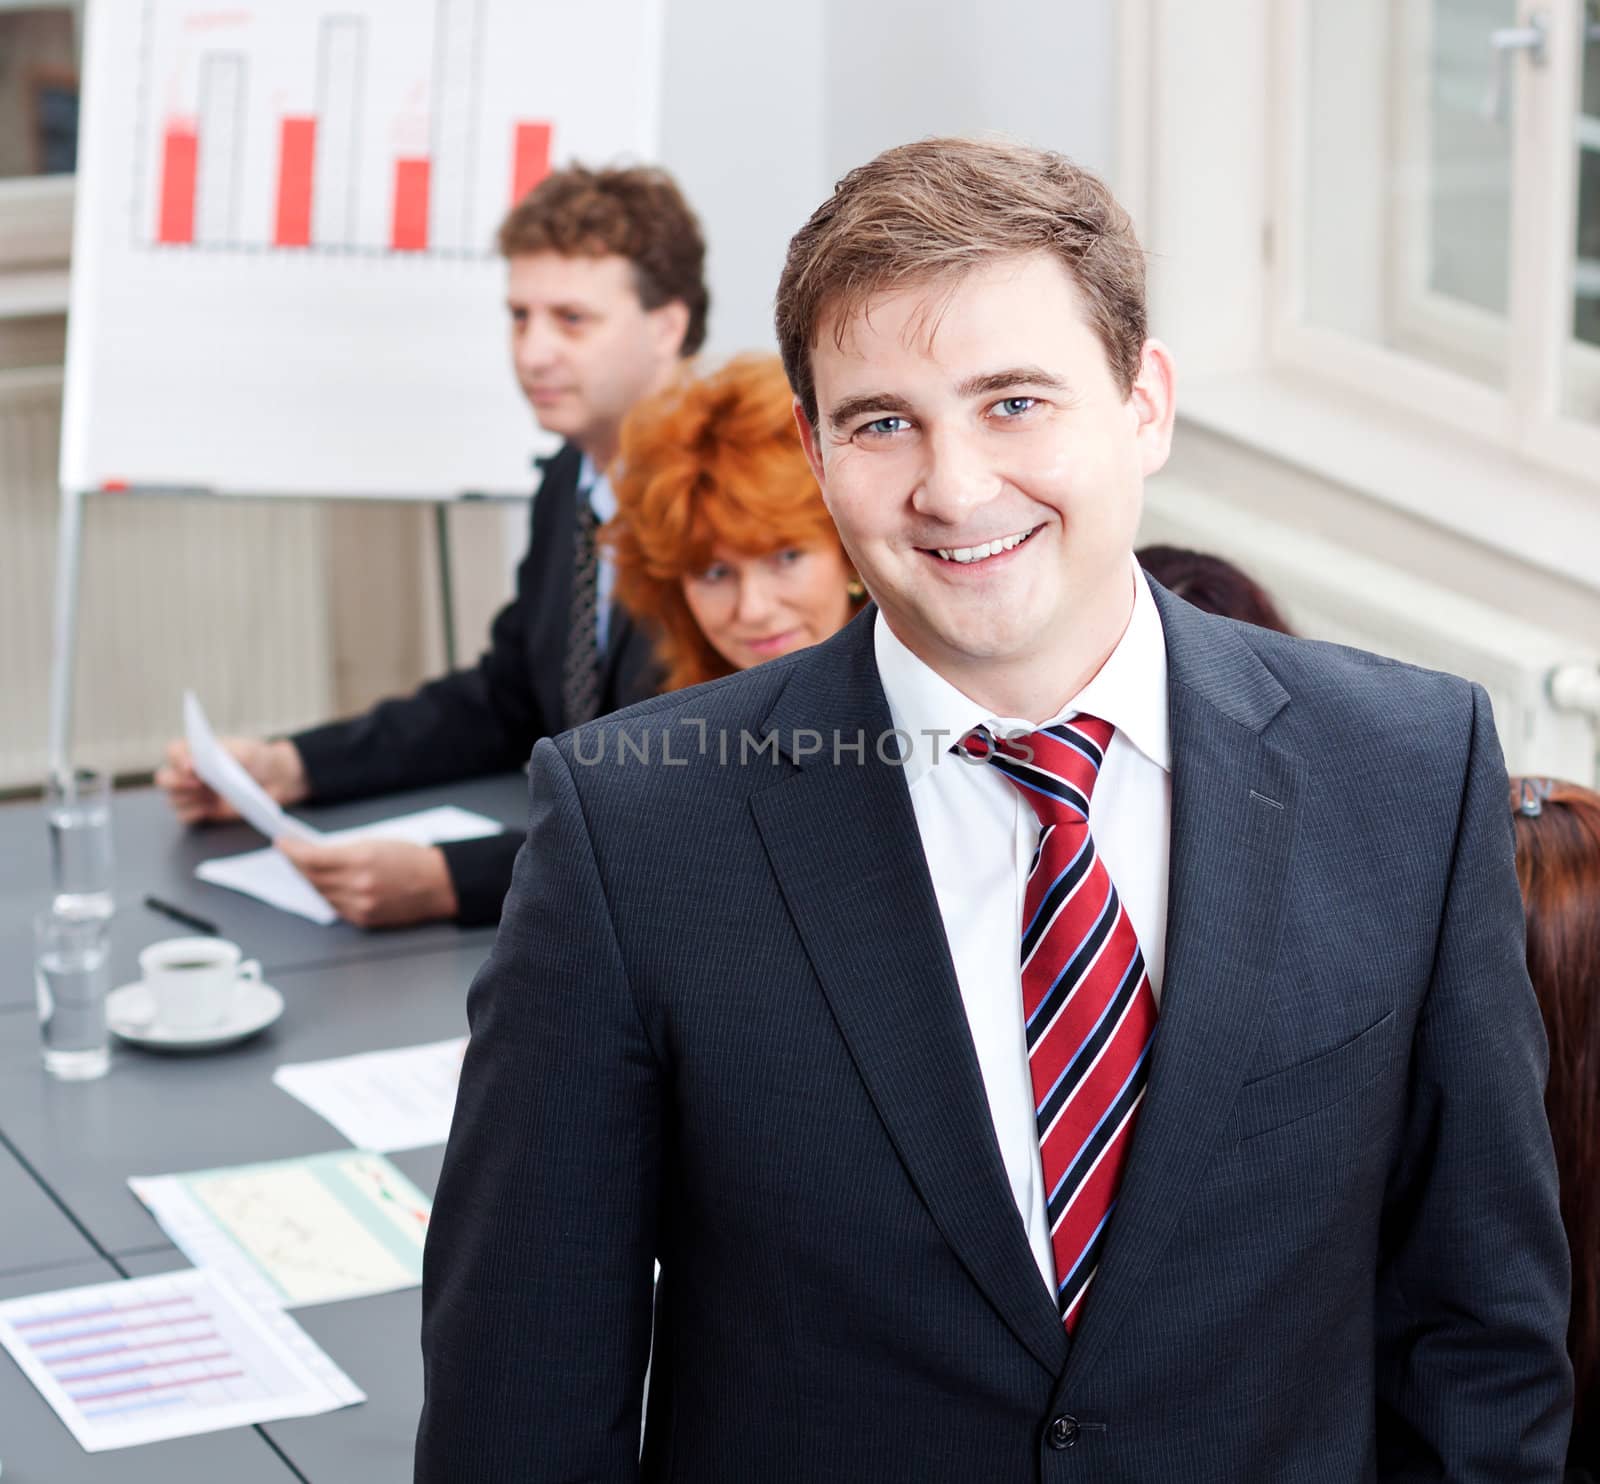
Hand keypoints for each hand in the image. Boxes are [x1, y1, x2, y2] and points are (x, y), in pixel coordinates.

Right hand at [156, 737, 308, 824]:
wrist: (276, 780)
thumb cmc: (258, 759)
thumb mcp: (246, 751)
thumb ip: (223, 755)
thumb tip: (197, 764)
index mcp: (196, 751)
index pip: (173, 751)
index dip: (177, 759)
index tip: (193, 767)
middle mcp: (190, 772)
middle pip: (164, 778)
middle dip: (176, 783)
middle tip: (199, 785)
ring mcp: (194, 792)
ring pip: (172, 799)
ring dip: (188, 799)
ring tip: (211, 795)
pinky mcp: (202, 810)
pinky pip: (184, 816)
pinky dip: (192, 814)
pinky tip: (209, 808)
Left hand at [275, 837, 458, 928]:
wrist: (439, 884)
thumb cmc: (412, 859)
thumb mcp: (376, 842)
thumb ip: (343, 849)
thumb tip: (314, 853)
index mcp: (362, 859)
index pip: (312, 858)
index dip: (292, 851)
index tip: (282, 844)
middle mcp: (358, 885)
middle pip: (312, 877)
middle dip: (297, 865)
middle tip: (289, 854)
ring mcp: (360, 905)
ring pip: (320, 893)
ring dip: (310, 881)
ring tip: (304, 869)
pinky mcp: (364, 919)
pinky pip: (334, 907)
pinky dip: (326, 895)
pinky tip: (324, 885)